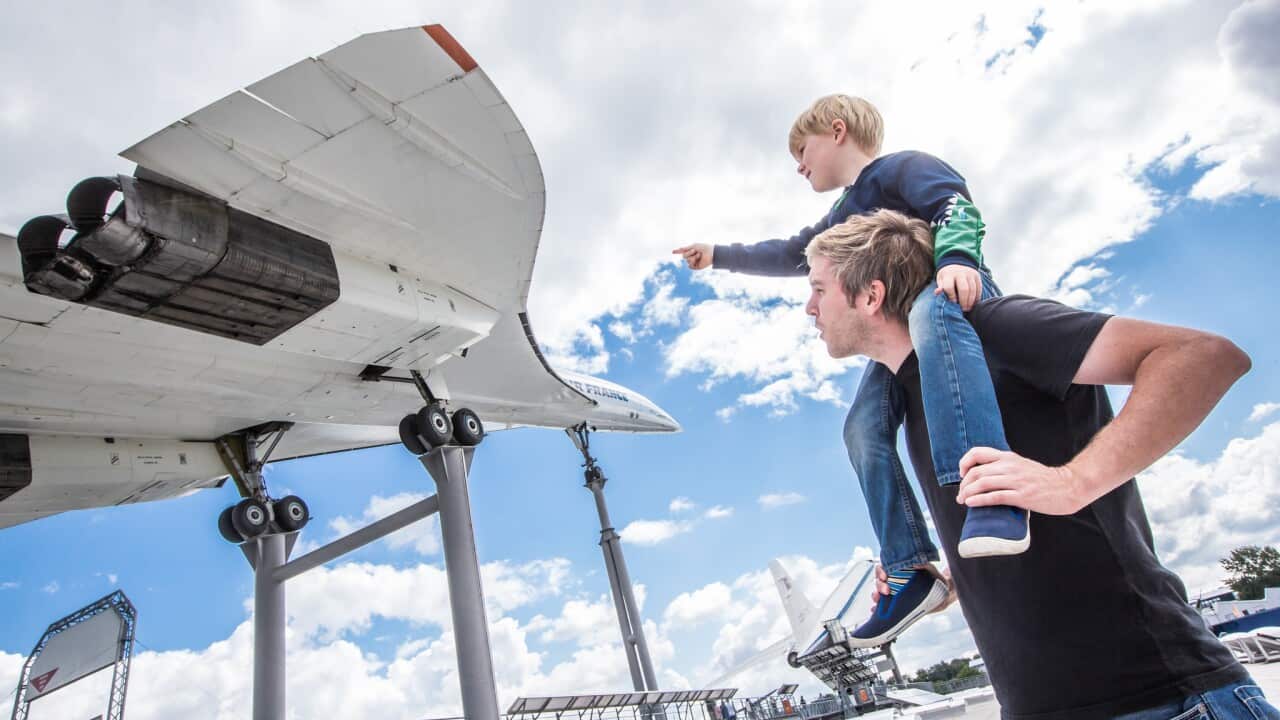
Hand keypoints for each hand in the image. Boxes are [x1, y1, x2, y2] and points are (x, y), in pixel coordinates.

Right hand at [672, 243, 713, 269]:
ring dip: (693, 257)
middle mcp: (691, 256)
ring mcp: (693, 262)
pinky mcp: (696, 267)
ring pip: (687, 261)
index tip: (672, 252)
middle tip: (695, 251)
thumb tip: (680, 249)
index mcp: (690, 251)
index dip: (677, 251)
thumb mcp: (694, 246)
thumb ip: (686, 248)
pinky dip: (693, 263)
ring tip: (700, 255)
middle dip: (689, 253)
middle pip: (684, 256)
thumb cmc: (704, 248)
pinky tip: (698, 260)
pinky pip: (690, 266)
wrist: (711, 253)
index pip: (682, 252)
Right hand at [869, 563, 956, 613]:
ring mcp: (895, 593)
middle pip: (879, 581)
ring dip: (876, 596)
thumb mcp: (929, 569)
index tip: (885, 576)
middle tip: (886, 591)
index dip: (880, 571)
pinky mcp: (897, 605)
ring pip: (879, 593)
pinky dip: (877, 609)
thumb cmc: (935, 578)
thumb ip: (923, 564)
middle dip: (879, 586)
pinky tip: (875, 611)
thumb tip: (916, 563)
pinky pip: (884, 607)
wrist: (945, 593)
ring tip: (878, 601)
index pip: (883, 568)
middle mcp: (894, 581)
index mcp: (899, 571)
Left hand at [935, 265, 980, 310]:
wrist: (955, 265)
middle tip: (963, 309)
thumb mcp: (941, 280)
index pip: (949, 287)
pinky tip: (974, 303)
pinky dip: (977, 297)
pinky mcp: (977, 275)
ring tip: (968, 308)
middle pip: (964, 289)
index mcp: (949, 274)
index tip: (953, 303)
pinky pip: (979, 288)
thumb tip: (937, 292)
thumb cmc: (946, 277)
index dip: (951, 297)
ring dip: (971, 301)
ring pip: (973, 289)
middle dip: (964, 301)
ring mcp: (970, 273)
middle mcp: (960, 273)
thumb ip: (940, 287)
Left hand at [957, 447, 1090, 514]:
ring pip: (982, 484)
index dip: (964, 463)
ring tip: (963, 501)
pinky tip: (971, 504)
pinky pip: (995, 497)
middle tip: (960, 495)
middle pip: (976, 472)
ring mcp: (1016, 481)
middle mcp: (1009, 467)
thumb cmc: (1043, 479)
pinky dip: (979, 500)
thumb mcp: (1021, 465)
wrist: (1068, 486)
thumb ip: (1004, 467)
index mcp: (1008, 457)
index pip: (977, 453)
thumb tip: (984, 477)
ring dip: (967, 493)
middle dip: (963, 484)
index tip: (962, 474)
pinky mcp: (1022, 496)